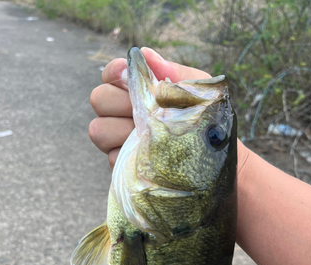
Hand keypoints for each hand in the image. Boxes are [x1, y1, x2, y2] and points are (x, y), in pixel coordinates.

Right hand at [89, 47, 210, 168]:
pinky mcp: (123, 165)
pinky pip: (111, 157)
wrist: (212, 155)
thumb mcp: (196, 93)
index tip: (128, 78)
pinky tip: (149, 155)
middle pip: (99, 99)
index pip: (111, 74)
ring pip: (98, 130)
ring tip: (146, 135)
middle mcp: (123, 112)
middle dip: (118, 103)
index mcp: (139, 90)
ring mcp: (120, 139)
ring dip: (120, 131)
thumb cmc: (204, 121)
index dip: (115, 73)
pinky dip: (129, 156)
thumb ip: (174, 72)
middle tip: (142, 111)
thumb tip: (145, 54)